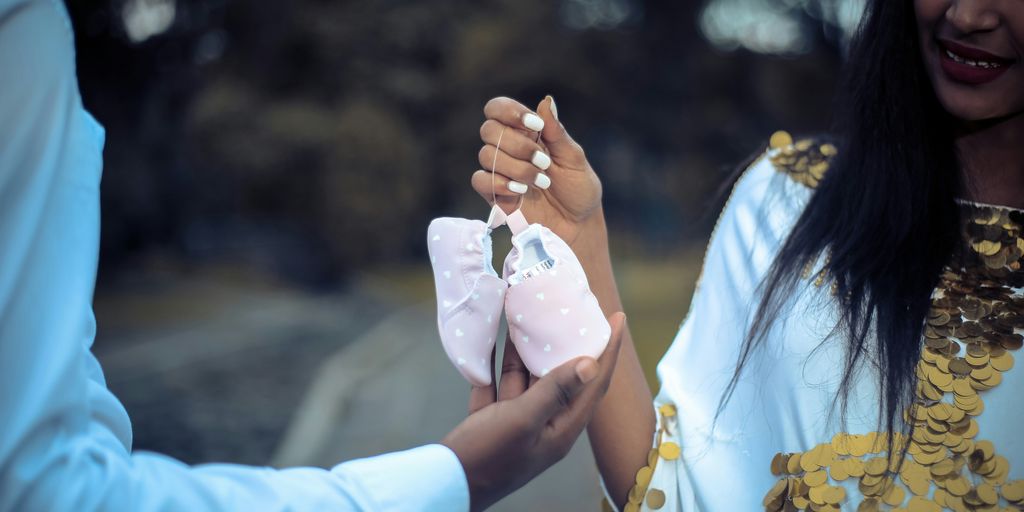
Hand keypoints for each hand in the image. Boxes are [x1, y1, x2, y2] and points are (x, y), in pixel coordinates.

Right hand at [441, 312, 625, 511]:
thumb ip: (554, 390)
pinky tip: (495, 333)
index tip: (618, 317)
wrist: (444, 482)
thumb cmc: (487, 456)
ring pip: (528, 375)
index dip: (609, 351)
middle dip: (568, 343)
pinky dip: (497, 359)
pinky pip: (499, 381)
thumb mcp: (522, 420)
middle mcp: (544, 423)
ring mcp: (516, 420)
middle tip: (573, 310)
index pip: (595, 384)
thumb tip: (591, 364)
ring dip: (528, 347)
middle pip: (564, 376)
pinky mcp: (491, 416)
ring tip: (532, 313)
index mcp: (561, 428)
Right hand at [472, 96, 602, 244]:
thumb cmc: (579, 189)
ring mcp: (500, 172)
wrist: (578, 225)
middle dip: (518, 145)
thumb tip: (546, 101)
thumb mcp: (574, 159)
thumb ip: (557, 133)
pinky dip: (500, 183)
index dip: (509, 112)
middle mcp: (509, 149)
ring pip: (486, 155)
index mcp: (526, 132)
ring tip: (542, 182)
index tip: (536, 126)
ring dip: (517, 168)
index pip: (498, 108)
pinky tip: (521, 192)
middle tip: (544, 162)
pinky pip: (480, 180)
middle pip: (489, 129)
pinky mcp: (495, 195)